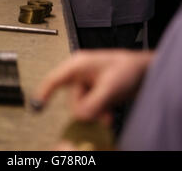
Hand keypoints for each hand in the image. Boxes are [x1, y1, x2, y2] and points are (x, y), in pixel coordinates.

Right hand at [33, 49, 153, 120]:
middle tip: (102, 108)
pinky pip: (88, 108)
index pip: (54, 79)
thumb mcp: (110, 88)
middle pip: (70, 101)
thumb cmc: (129, 69)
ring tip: (108, 110)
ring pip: (80, 107)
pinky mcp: (93, 92)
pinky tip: (107, 113)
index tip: (36, 106)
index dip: (43, 93)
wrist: (145, 72)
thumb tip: (79, 116)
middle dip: (85, 109)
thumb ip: (92, 103)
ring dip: (94, 112)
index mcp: (78, 65)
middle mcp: (80, 73)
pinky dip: (97, 113)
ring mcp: (87, 83)